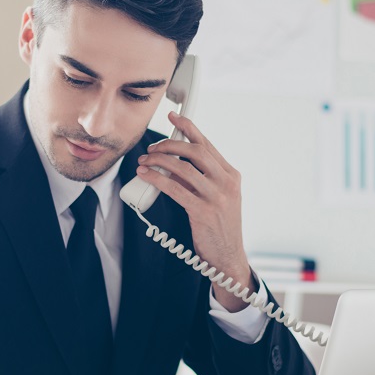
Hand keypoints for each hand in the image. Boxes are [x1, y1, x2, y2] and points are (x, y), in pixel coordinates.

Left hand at [136, 110, 253, 311]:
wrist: (228, 257)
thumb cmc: (219, 227)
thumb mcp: (217, 197)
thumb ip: (201, 179)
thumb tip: (173, 163)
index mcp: (231, 175)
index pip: (207, 144)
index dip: (188, 128)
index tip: (173, 117)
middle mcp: (226, 182)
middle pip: (194, 151)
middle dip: (168, 145)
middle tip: (151, 149)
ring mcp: (217, 196)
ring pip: (183, 168)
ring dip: (158, 161)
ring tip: (144, 162)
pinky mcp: (203, 211)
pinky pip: (175, 188)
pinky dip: (157, 179)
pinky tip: (146, 176)